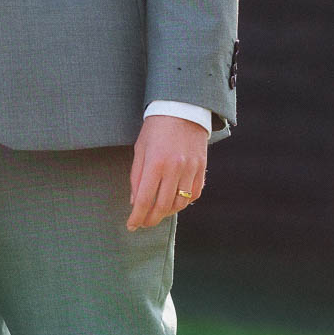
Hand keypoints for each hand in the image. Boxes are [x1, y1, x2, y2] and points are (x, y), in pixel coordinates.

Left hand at [127, 114, 207, 231]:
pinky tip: (174, 201)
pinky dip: (184, 202)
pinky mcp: (201, 167)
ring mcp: (190, 169)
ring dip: (167, 213)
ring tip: (158, 212)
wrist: (182, 109)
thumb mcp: (140, 149)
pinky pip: (194, 194)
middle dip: (151, 220)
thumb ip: (137, 177)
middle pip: (162, 206)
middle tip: (143, 223)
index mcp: (155, 163)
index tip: (131, 225)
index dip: (137, 217)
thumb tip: (135, 202)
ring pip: (180, 204)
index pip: (144, 200)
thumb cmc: (156, 128)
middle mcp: (174, 168)